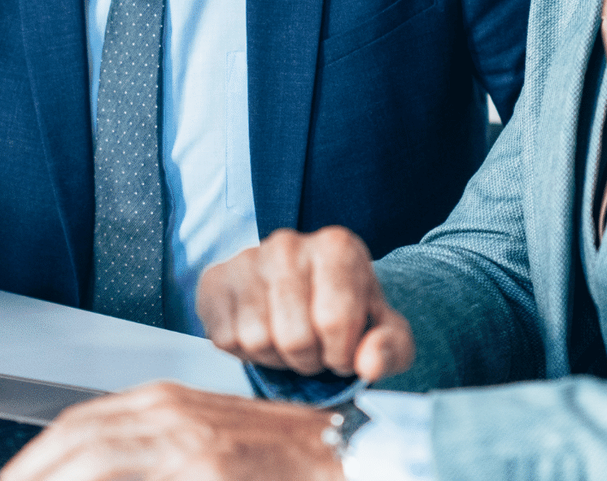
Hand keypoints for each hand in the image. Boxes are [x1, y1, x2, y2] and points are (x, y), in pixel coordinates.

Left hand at [0, 382, 341, 480]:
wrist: (352, 456)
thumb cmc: (281, 460)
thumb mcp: (203, 441)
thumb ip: (150, 450)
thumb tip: (91, 468)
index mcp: (166, 402)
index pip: (75, 426)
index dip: (34, 460)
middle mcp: (170, 416)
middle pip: (73, 445)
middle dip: (31, 474)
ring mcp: (189, 449)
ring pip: (94, 464)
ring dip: (54, 480)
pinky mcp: (207, 472)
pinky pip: (134, 480)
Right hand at [197, 226, 413, 381]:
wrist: (306, 293)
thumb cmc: (350, 313)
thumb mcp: (387, 332)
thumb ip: (391, 348)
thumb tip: (368, 364)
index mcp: (337, 246)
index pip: (335, 320)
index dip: (341, 354)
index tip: (343, 349)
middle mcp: (288, 243)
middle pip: (295, 336)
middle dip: (308, 360)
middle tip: (314, 349)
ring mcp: (247, 259)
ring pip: (257, 340)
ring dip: (277, 358)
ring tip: (288, 340)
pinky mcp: (215, 280)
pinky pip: (226, 340)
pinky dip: (246, 353)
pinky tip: (263, 333)